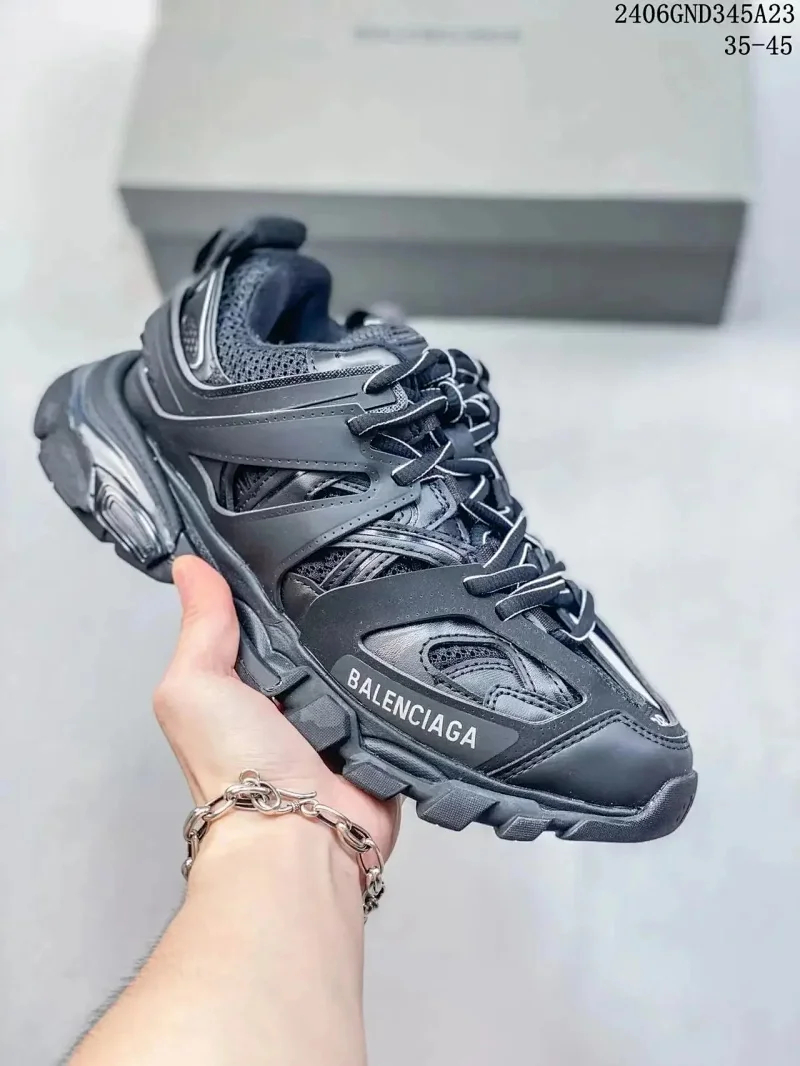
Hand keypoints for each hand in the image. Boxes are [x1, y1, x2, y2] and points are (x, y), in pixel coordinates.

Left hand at [155, 556, 400, 860]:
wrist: (298, 836)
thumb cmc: (234, 767)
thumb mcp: (196, 685)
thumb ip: (201, 628)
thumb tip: (189, 566)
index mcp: (247, 683)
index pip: (270, 617)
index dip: (282, 583)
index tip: (301, 539)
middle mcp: (294, 699)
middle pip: (322, 633)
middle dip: (335, 610)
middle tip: (352, 572)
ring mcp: (340, 718)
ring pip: (364, 658)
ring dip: (370, 643)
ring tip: (384, 608)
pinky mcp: (381, 735)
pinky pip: (399, 692)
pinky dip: (402, 678)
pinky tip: (411, 646)